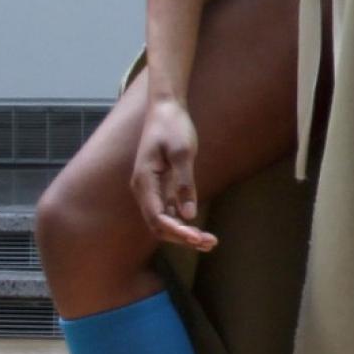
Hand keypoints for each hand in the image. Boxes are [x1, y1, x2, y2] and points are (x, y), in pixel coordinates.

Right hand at [133, 96, 216, 250]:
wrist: (165, 109)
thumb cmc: (173, 127)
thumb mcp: (183, 152)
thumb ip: (184, 183)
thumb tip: (188, 215)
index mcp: (144, 182)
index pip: (157, 218)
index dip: (176, 232)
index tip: (197, 239)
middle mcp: (143, 190)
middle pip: (158, 225)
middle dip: (182, 237)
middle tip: (209, 243)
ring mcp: (151, 189)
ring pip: (163, 220)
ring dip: (183, 233)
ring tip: (209, 241)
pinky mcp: (161, 186)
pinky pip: (168, 211)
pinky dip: (182, 222)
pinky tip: (199, 230)